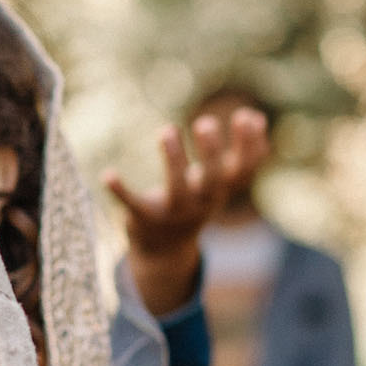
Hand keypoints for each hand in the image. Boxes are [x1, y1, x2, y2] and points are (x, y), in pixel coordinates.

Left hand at [104, 108, 269, 316]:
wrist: (163, 250)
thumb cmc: (193, 202)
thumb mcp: (217, 181)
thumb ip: (238, 154)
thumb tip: (258, 117)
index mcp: (219, 193)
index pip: (242, 172)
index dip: (248, 146)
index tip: (247, 116)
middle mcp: (200, 205)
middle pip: (212, 181)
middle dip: (211, 153)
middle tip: (205, 121)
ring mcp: (173, 214)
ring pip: (176, 189)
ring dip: (173, 160)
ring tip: (167, 129)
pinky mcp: (144, 219)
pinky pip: (132, 205)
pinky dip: (120, 191)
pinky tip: (108, 173)